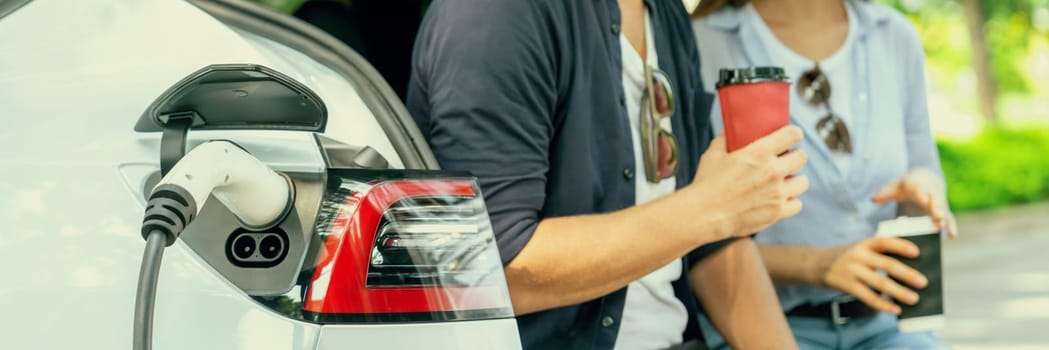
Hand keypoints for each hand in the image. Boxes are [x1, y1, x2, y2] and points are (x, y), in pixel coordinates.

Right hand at [690, 126, 808, 238]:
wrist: (703, 215)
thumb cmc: (706, 183)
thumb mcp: (713, 154)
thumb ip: (725, 139)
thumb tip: (731, 128)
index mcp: (759, 152)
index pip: (793, 135)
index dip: (793, 134)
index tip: (791, 137)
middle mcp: (772, 171)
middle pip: (801, 157)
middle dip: (794, 157)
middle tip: (784, 160)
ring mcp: (777, 193)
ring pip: (803, 181)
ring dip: (794, 180)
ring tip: (783, 181)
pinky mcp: (777, 212)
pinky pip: (797, 204)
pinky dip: (790, 201)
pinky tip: (779, 199)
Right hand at [819, 237, 926, 313]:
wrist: (816, 264)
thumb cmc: (847, 257)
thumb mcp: (860, 248)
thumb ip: (879, 254)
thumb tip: (909, 270)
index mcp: (864, 243)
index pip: (884, 242)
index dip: (901, 246)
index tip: (917, 252)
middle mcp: (858, 256)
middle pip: (886, 264)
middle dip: (906, 274)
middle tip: (923, 282)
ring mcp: (852, 271)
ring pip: (879, 283)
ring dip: (899, 292)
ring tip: (913, 298)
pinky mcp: (847, 285)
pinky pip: (868, 297)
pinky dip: (883, 304)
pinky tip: (895, 309)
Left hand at [872, 168, 957, 237]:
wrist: (926, 178)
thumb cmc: (907, 184)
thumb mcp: (894, 186)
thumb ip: (884, 193)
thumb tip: (873, 199)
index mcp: (917, 184)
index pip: (919, 189)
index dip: (922, 194)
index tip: (924, 200)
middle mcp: (930, 192)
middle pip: (935, 200)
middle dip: (937, 208)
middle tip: (938, 218)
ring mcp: (938, 200)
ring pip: (943, 209)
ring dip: (945, 218)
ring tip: (943, 228)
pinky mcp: (943, 209)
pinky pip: (949, 217)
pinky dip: (951, 226)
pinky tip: (953, 236)